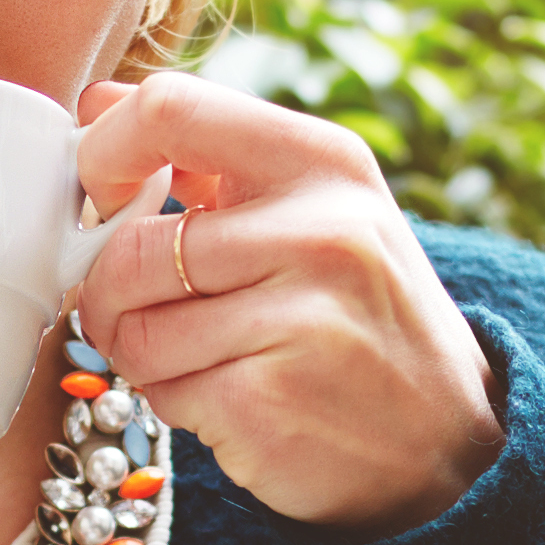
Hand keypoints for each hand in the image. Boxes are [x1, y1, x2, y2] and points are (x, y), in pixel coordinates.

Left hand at [70, 70, 501, 529]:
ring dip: (145, 355)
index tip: (101, 194)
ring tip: (208, 359)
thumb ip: (214, 156)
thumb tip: (100, 101)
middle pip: (130, 248)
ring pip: (133, 329)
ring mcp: (297, 319)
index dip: (105, 151)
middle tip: (143, 313)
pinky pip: (160, 392)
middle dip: (112, 294)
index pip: (172, 109)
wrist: (444, 443)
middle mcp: (320, 232)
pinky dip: (176, 403)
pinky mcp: (266, 401)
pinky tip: (232, 402)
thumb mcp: (320, 211)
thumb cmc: (361, 318)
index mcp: (324, 163)